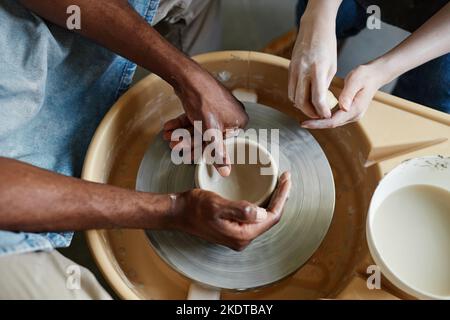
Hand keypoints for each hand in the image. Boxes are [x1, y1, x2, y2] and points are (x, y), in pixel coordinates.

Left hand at [163, 67, 248, 176]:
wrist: (189, 76)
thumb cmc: (204, 101)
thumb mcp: (211, 131)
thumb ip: (218, 152)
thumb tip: (226, 172)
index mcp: (238, 121)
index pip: (219, 143)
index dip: (200, 150)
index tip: (185, 155)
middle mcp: (230, 114)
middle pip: (207, 135)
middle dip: (187, 141)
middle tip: (173, 146)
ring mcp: (217, 108)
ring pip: (198, 127)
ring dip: (182, 133)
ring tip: (168, 137)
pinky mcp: (204, 104)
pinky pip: (194, 118)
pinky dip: (181, 123)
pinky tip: (169, 127)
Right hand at [170, 172, 290, 250]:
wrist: (178, 213)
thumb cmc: (194, 207)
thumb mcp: (216, 206)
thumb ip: (240, 210)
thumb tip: (262, 213)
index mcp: (242, 235)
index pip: (272, 217)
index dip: (282, 198)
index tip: (287, 179)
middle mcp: (243, 239)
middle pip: (270, 219)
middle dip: (281, 198)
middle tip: (286, 179)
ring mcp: (238, 235)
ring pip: (263, 218)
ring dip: (273, 201)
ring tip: (280, 184)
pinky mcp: (234, 229)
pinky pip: (255, 218)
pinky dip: (263, 204)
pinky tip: (264, 194)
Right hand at [289, 11, 337, 118]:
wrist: (313, 28)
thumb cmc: (326, 45)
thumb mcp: (332, 66)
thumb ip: (325, 84)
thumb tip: (320, 101)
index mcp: (318, 69)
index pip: (318, 97)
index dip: (322, 110)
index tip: (327, 115)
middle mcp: (303, 71)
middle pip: (302, 101)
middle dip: (310, 112)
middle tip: (319, 116)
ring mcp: (294, 70)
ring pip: (293, 97)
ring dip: (302, 106)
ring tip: (312, 109)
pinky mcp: (289, 69)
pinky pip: (290, 89)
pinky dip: (296, 97)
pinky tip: (304, 99)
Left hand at [302, 63, 386, 128]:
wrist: (375, 75)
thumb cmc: (365, 75)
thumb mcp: (355, 80)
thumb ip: (348, 93)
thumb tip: (343, 107)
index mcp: (355, 109)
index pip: (333, 121)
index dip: (318, 124)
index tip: (305, 123)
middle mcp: (354, 115)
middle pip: (332, 124)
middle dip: (317, 124)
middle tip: (302, 122)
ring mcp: (353, 115)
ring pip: (333, 122)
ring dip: (320, 122)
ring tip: (306, 120)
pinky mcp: (350, 112)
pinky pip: (335, 118)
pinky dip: (324, 117)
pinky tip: (316, 113)